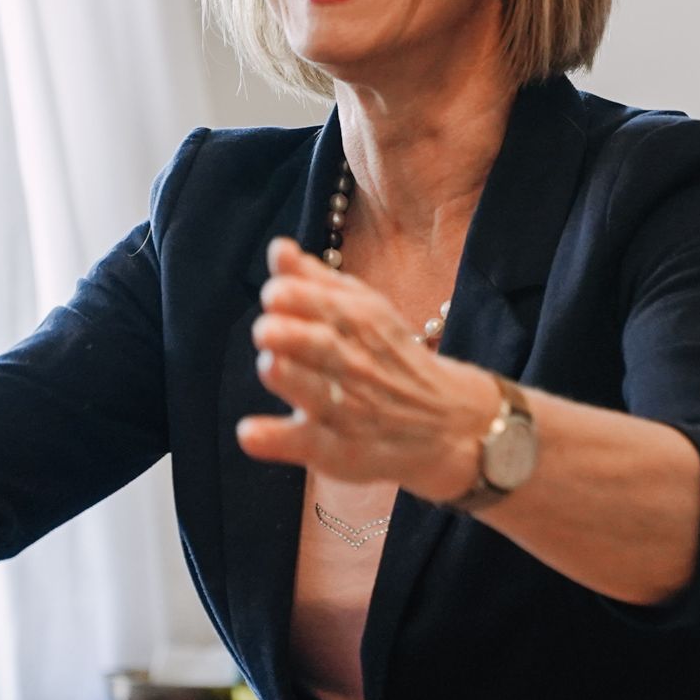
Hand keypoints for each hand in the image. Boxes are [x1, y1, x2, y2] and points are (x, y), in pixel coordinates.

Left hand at [237, 237, 498, 502]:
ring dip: (294, 380)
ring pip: (320, 395)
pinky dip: (279, 440)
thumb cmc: (389, 358)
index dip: (301, 300)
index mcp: (362, 325)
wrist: (450, 424)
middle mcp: (357, 367)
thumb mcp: (365, 312)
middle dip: (296, 336)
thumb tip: (278, 248)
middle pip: (325, 348)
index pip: (332, 307)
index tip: (274, 292)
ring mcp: (348, 412)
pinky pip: (309, 446)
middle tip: (266, 329)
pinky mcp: (338, 452)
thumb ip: (316, 281)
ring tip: (268, 364)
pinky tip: (248, 433)